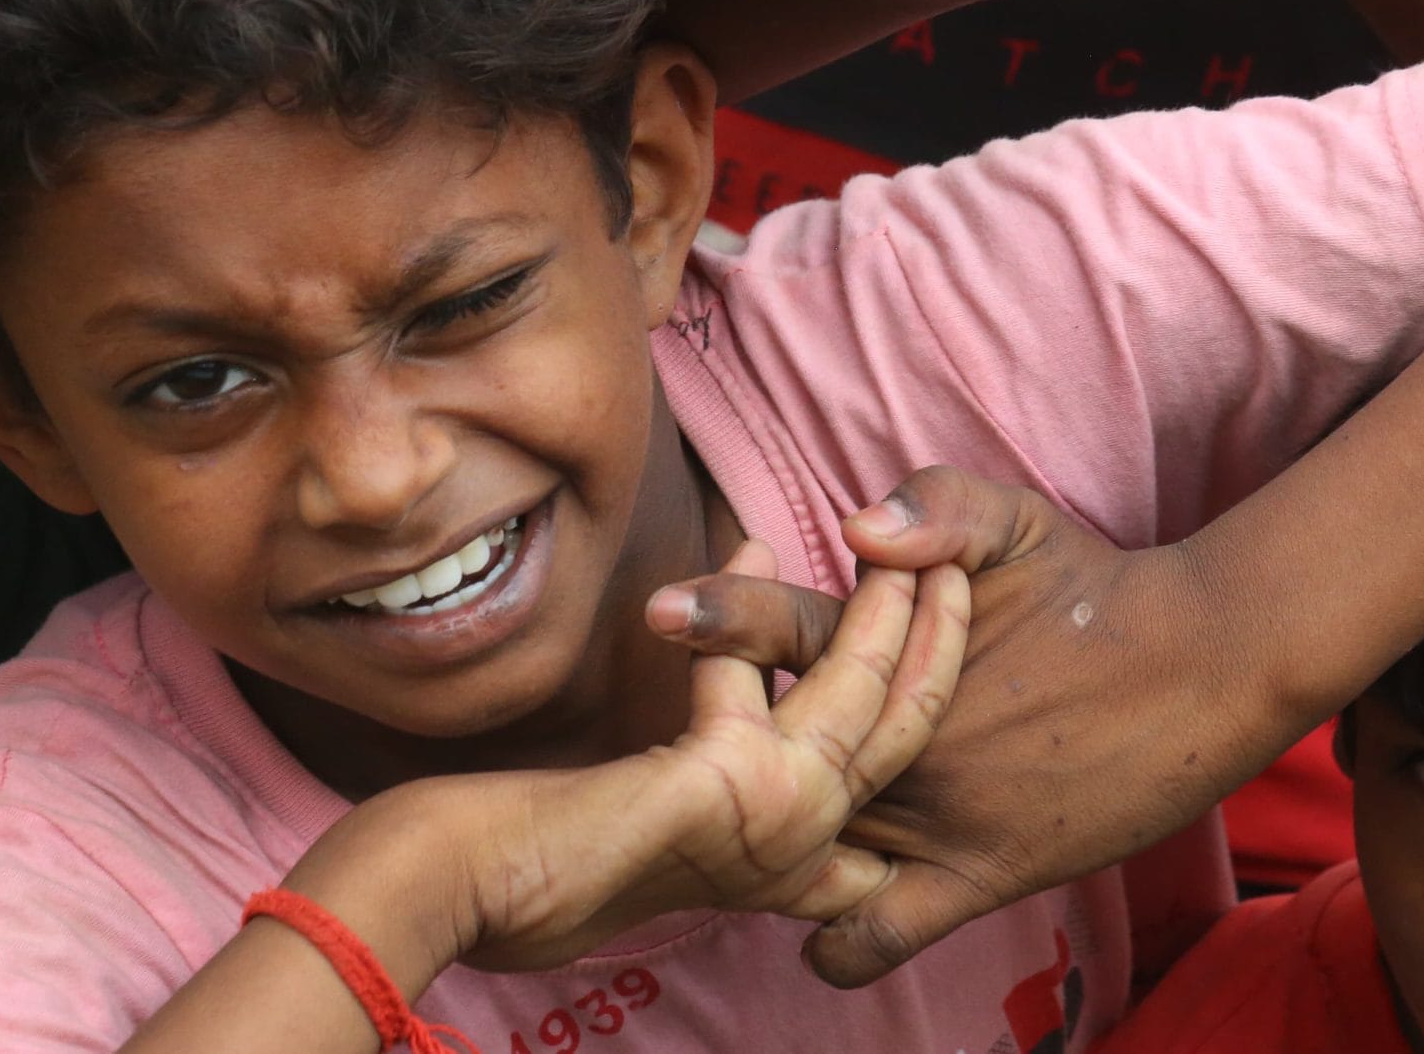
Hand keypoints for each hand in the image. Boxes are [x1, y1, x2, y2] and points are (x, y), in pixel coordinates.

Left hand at [290, 543, 971, 978]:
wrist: (465, 875)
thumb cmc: (535, 847)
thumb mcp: (658, 818)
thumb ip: (717, 785)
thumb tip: (741, 716)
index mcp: (795, 864)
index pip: (886, 774)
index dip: (926, 693)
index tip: (941, 619)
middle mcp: (799, 854)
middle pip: (909, 732)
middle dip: (944, 645)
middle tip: (958, 568)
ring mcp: (777, 825)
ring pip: (874, 701)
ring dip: (898, 619)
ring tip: (911, 556)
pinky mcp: (735, 784)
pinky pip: (782, 676)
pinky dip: (764, 604)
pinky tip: (750, 548)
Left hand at [650, 468, 1256, 985]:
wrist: (1198, 668)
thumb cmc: (1094, 586)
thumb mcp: (1013, 518)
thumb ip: (935, 504)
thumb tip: (856, 524)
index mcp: (890, 641)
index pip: (773, 626)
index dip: (714, 618)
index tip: (661, 615)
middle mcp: (896, 736)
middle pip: (768, 748)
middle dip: (707, 749)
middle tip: (662, 761)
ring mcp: (931, 813)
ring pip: (805, 846)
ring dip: (754, 843)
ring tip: (708, 838)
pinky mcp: (976, 875)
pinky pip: (877, 932)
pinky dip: (833, 940)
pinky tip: (808, 925)